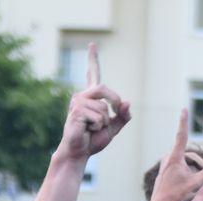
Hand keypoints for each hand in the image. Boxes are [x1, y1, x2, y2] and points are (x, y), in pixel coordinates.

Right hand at [58, 44, 130, 159]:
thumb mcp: (113, 127)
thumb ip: (122, 116)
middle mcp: (82, 96)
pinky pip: (98, 118)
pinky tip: (86, 131)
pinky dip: (97, 128)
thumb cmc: (92, 140)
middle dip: (114, 102)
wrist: (79, 153)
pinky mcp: (76, 111)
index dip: (93, 59)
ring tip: (91, 129)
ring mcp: (77, 103)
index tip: (92, 45)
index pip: (92, 74)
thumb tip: (127, 103)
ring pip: (103, 108)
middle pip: (105, 88)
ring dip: (103, 123)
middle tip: (109, 117)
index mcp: (91, 97)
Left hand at [147, 108, 202, 200]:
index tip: (184, 109)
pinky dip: (186, 174)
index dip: (184, 121)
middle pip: (189, 155)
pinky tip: (184, 188)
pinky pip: (178, 168)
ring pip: (184, 162)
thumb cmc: (177, 196)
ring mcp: (165, 165)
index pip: (182, 135)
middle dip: (200, 165)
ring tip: (197, 185)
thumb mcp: (196, 184)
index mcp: (175, 158)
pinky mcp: (164, 172)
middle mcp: (168, 159)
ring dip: (193, 170)